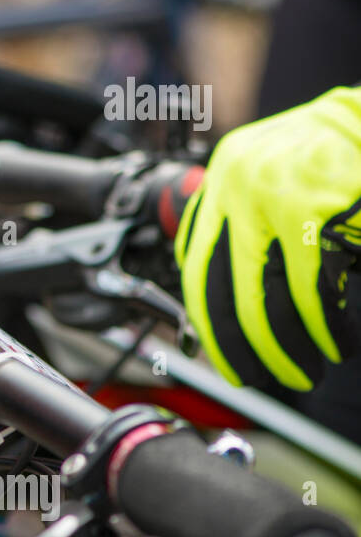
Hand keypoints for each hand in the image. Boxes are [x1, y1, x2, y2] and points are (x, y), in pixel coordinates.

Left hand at [176, 86, 360, 391]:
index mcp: (224, 180)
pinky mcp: (311, 207)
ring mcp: (272, 195)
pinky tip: (336, 343)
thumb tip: (229, 303)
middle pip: (223, 289)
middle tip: (260, 378)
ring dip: (286, 346)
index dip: (208, 320)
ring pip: (265, 297)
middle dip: (241, 346)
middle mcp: (237, 185)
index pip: (196, 266)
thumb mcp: (276, 182)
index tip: (220, 355)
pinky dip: (325, 327)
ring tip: (306, 370)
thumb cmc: (340, 158)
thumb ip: (248, 230)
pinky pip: (311, 289)